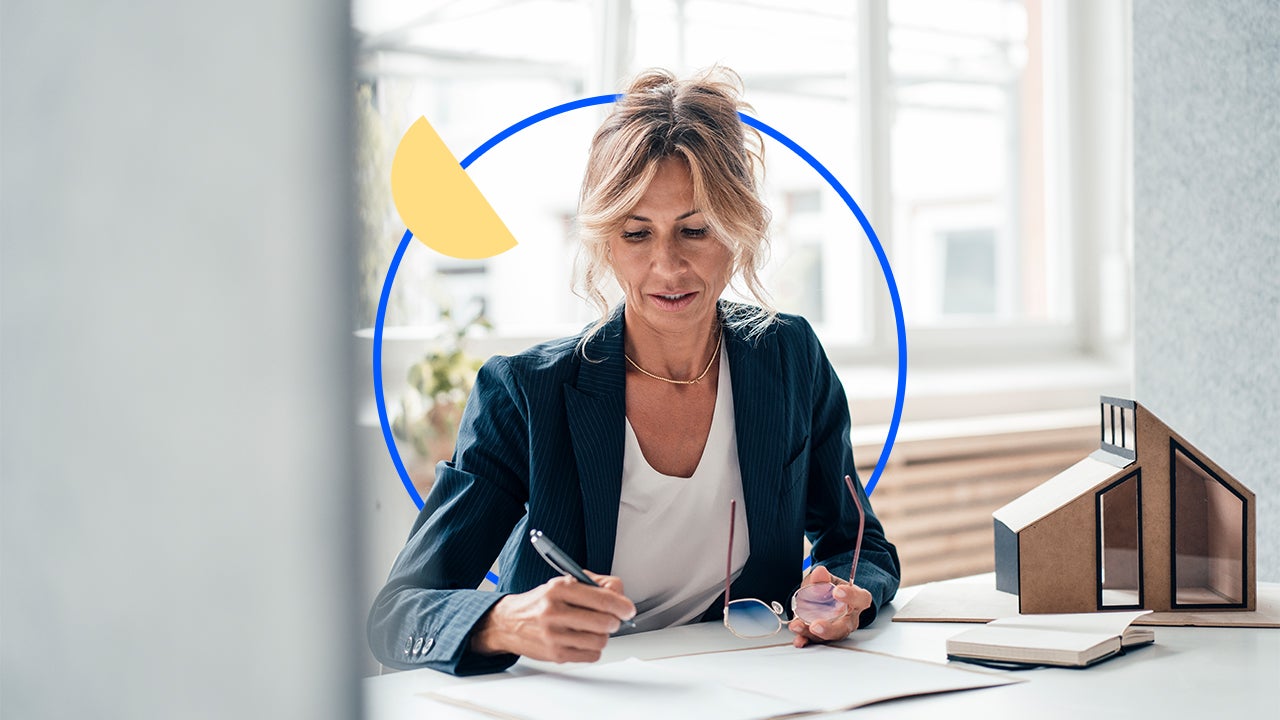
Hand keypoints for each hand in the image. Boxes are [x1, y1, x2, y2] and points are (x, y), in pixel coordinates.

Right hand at [470, 570, 636, 662]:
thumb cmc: (540, 602)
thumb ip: (593, 584)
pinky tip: (582, 640)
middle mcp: (555, 611)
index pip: (603, 598)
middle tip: (611, 619)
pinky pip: (591, 655)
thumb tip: (619, 594)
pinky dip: (592, 649)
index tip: (628, 609)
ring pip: (600, 640)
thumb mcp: (562, 583)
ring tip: (592, 629)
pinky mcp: (555, 654)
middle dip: (614, 621)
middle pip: (605, 621)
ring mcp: (554, 635)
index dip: (622, 605)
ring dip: (602, 636)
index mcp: (559, 588)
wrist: (508, 622)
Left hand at [786, 565, 871, 647]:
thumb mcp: (825, 579)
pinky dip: (805, 640)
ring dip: (811, 633)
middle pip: (844, 627)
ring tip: (797, 626)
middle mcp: (849, 619)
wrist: (821, 599)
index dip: (852, 596)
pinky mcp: (823, 636)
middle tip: (816, 625)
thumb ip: (822, 577)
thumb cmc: (829, 590)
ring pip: (827, 636)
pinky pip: (815, 641)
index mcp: (856, 601)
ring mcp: (836, 630)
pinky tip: (798, 640)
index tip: (838, 591)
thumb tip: (820, 572)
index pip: (860, 599)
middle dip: (829, 628)